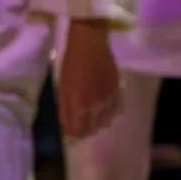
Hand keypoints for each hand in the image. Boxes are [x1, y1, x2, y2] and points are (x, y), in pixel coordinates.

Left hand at [56, 19, 122, 138]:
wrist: (90, 45)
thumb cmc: (71, 64)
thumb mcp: (62, 87)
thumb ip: (65, 110)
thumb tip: (67, 128)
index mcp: (79, 105)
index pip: (78, 131)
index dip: (74, 134)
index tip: (71, 133)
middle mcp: (96, 106)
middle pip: (93, 129)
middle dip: (85, 130)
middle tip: (80, 124)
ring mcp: (109, 100)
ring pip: (106, 122)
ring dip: (98, 122)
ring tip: (92, 116)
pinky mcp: (118, 92)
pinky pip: (116, 111)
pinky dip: (110, 113)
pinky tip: (105, 108)